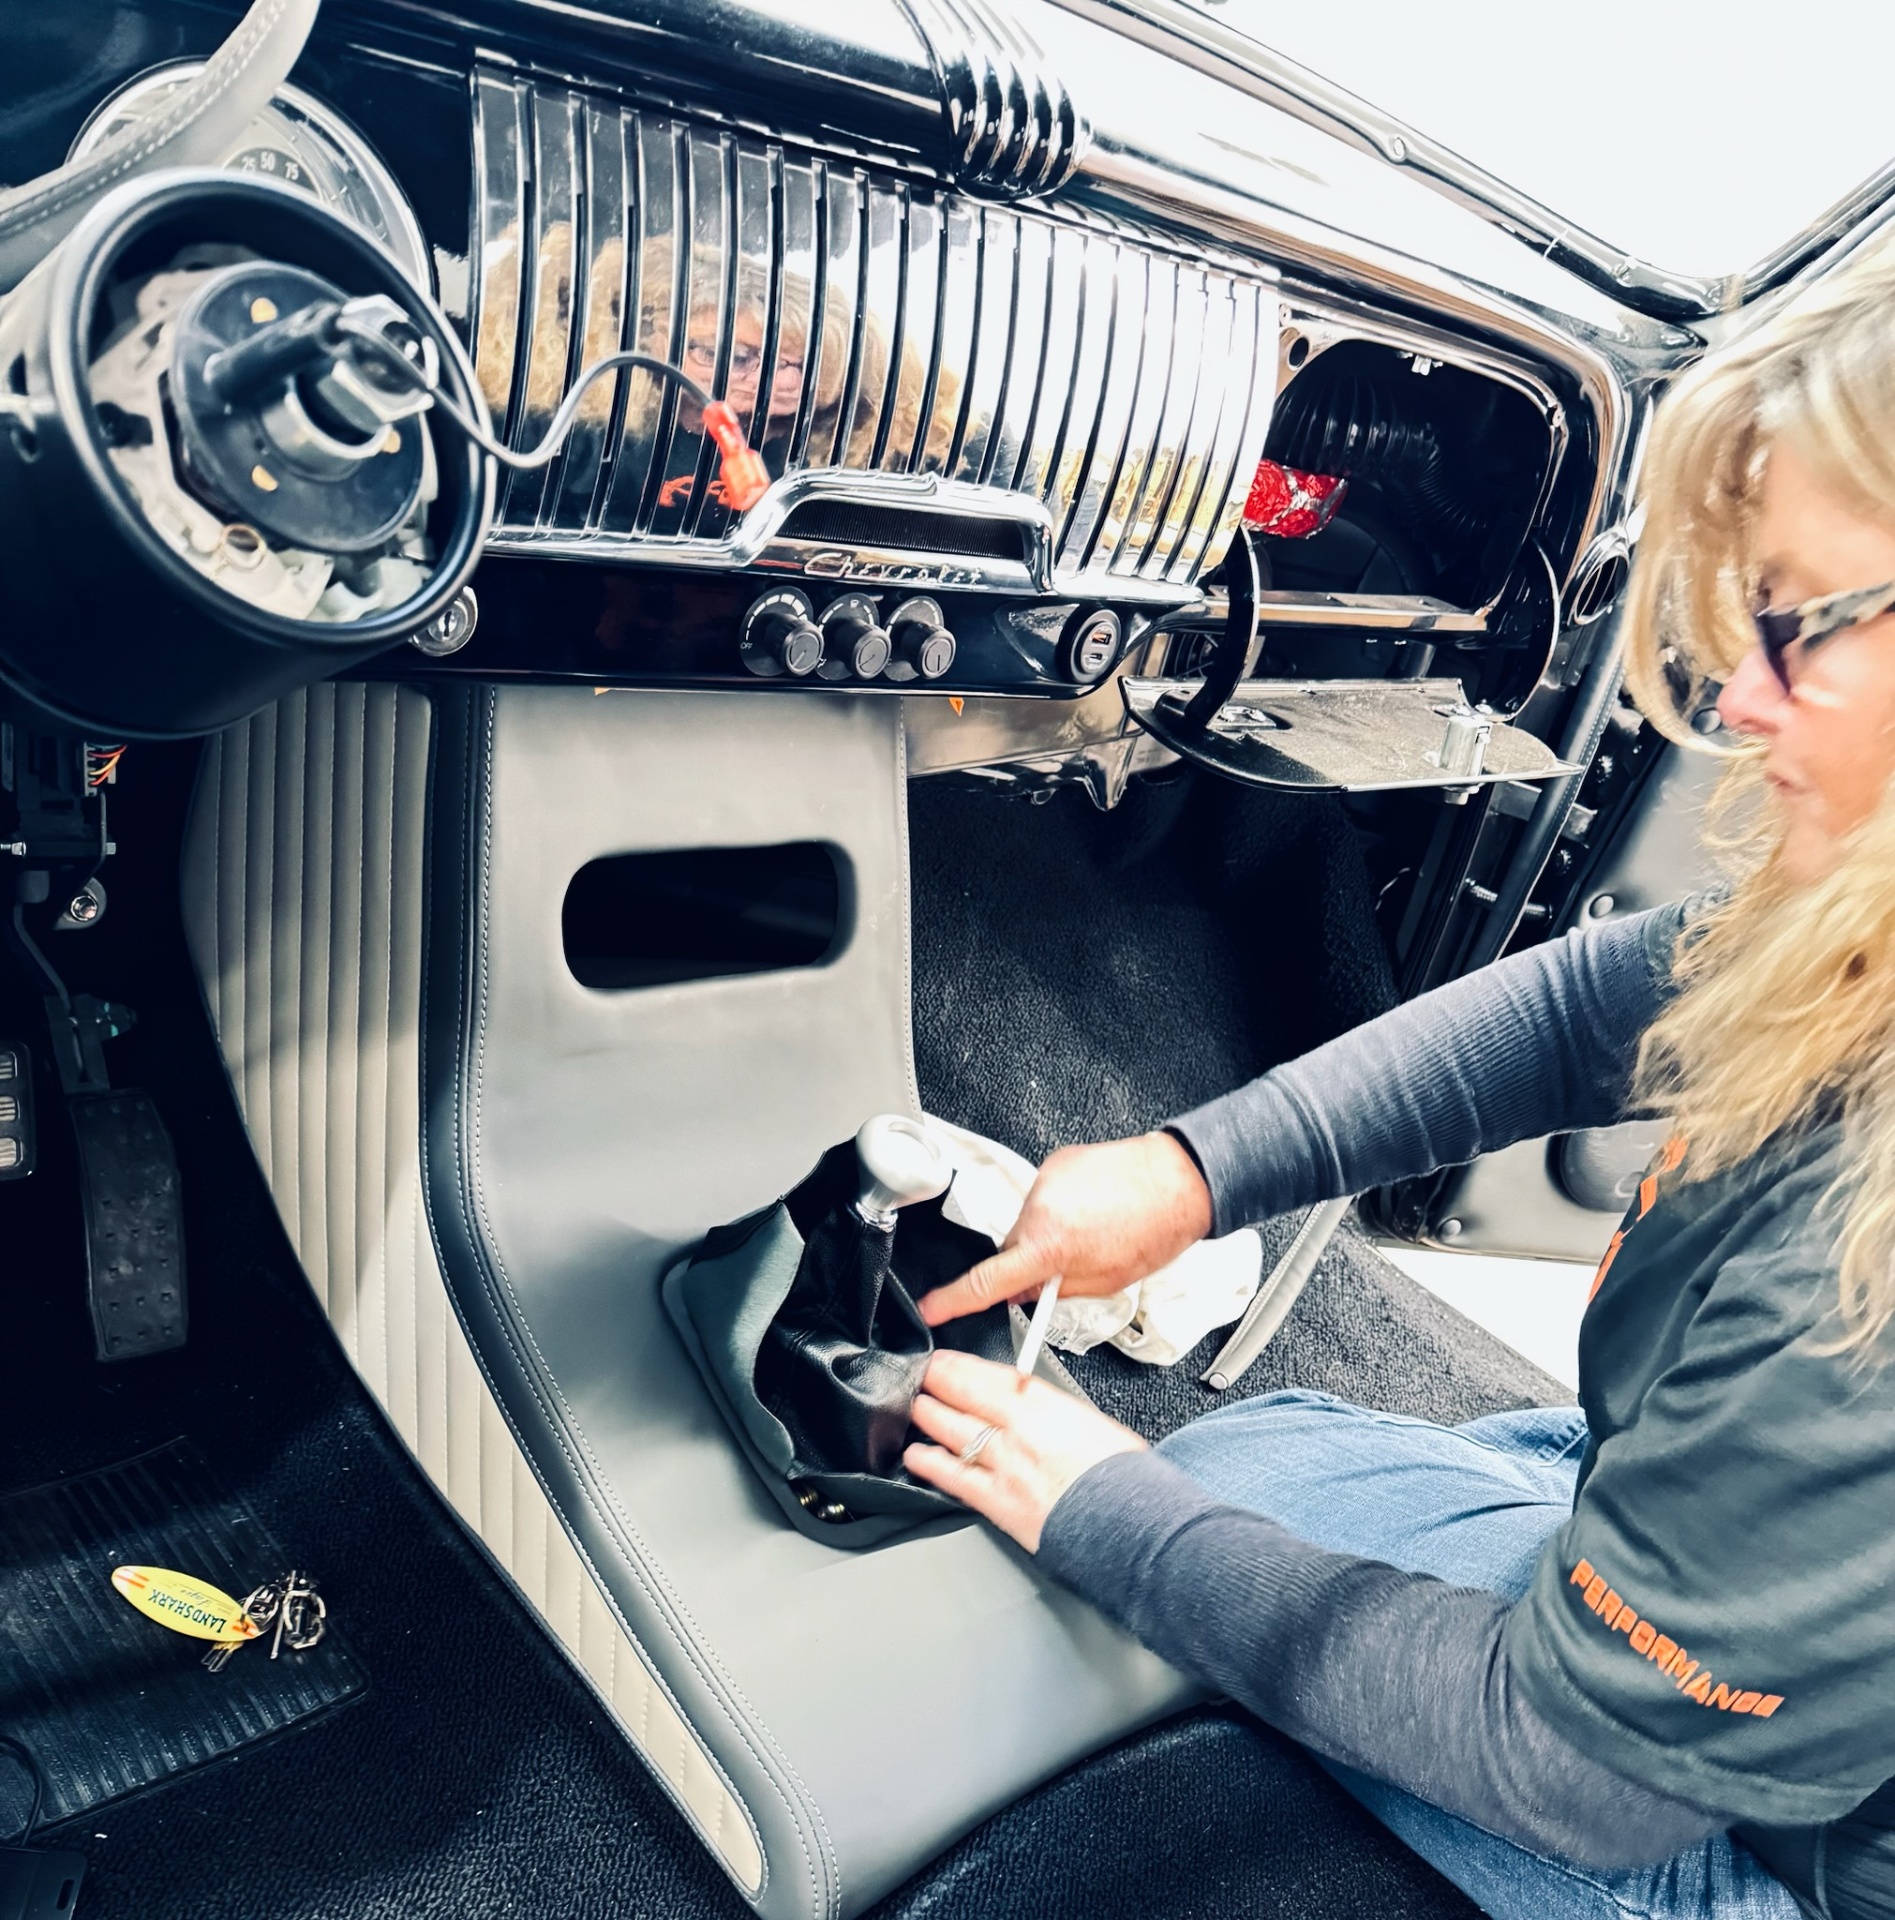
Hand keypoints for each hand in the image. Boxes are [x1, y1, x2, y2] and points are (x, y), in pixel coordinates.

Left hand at [904, 1350, 1146, 1551]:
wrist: (1131, 1520)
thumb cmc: (1122, 1474)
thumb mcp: (1091, 1421)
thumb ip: (1053, 1410)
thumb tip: (1032, 1404)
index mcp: (1045, 1403)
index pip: (990, 1374)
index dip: (959, 1365)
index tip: (944, 1359)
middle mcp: (1019, 1428)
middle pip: (964, 1395)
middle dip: (937, 1382)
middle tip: (920, 1374)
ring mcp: (1005, 1464)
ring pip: (953, 1430)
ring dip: (928, 1416)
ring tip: (916, 1406)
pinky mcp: (998, 1501)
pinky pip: (955, 1478)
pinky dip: (931, 1464)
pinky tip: (917, 1456)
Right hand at [918, 1131, 1211, 1326]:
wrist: (1180, 1180)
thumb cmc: (1154, 1231)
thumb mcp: (1104, 1281)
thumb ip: (1055, 1290)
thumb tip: (1026, 1293)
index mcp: (1050, 1246)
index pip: (986, 1281)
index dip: (953, 1299)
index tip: (932, 1307)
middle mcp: (1039, 1209)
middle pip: (1009, 1248)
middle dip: (1027, 1263)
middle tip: (1063, 1269)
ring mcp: (1046, 1181)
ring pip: (1028, 1222)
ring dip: (1047, 1234)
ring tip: (1091, 1233)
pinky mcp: (1057, 1162)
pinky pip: (1045, 1196)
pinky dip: (1060, 1209)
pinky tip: (1092, 1211)